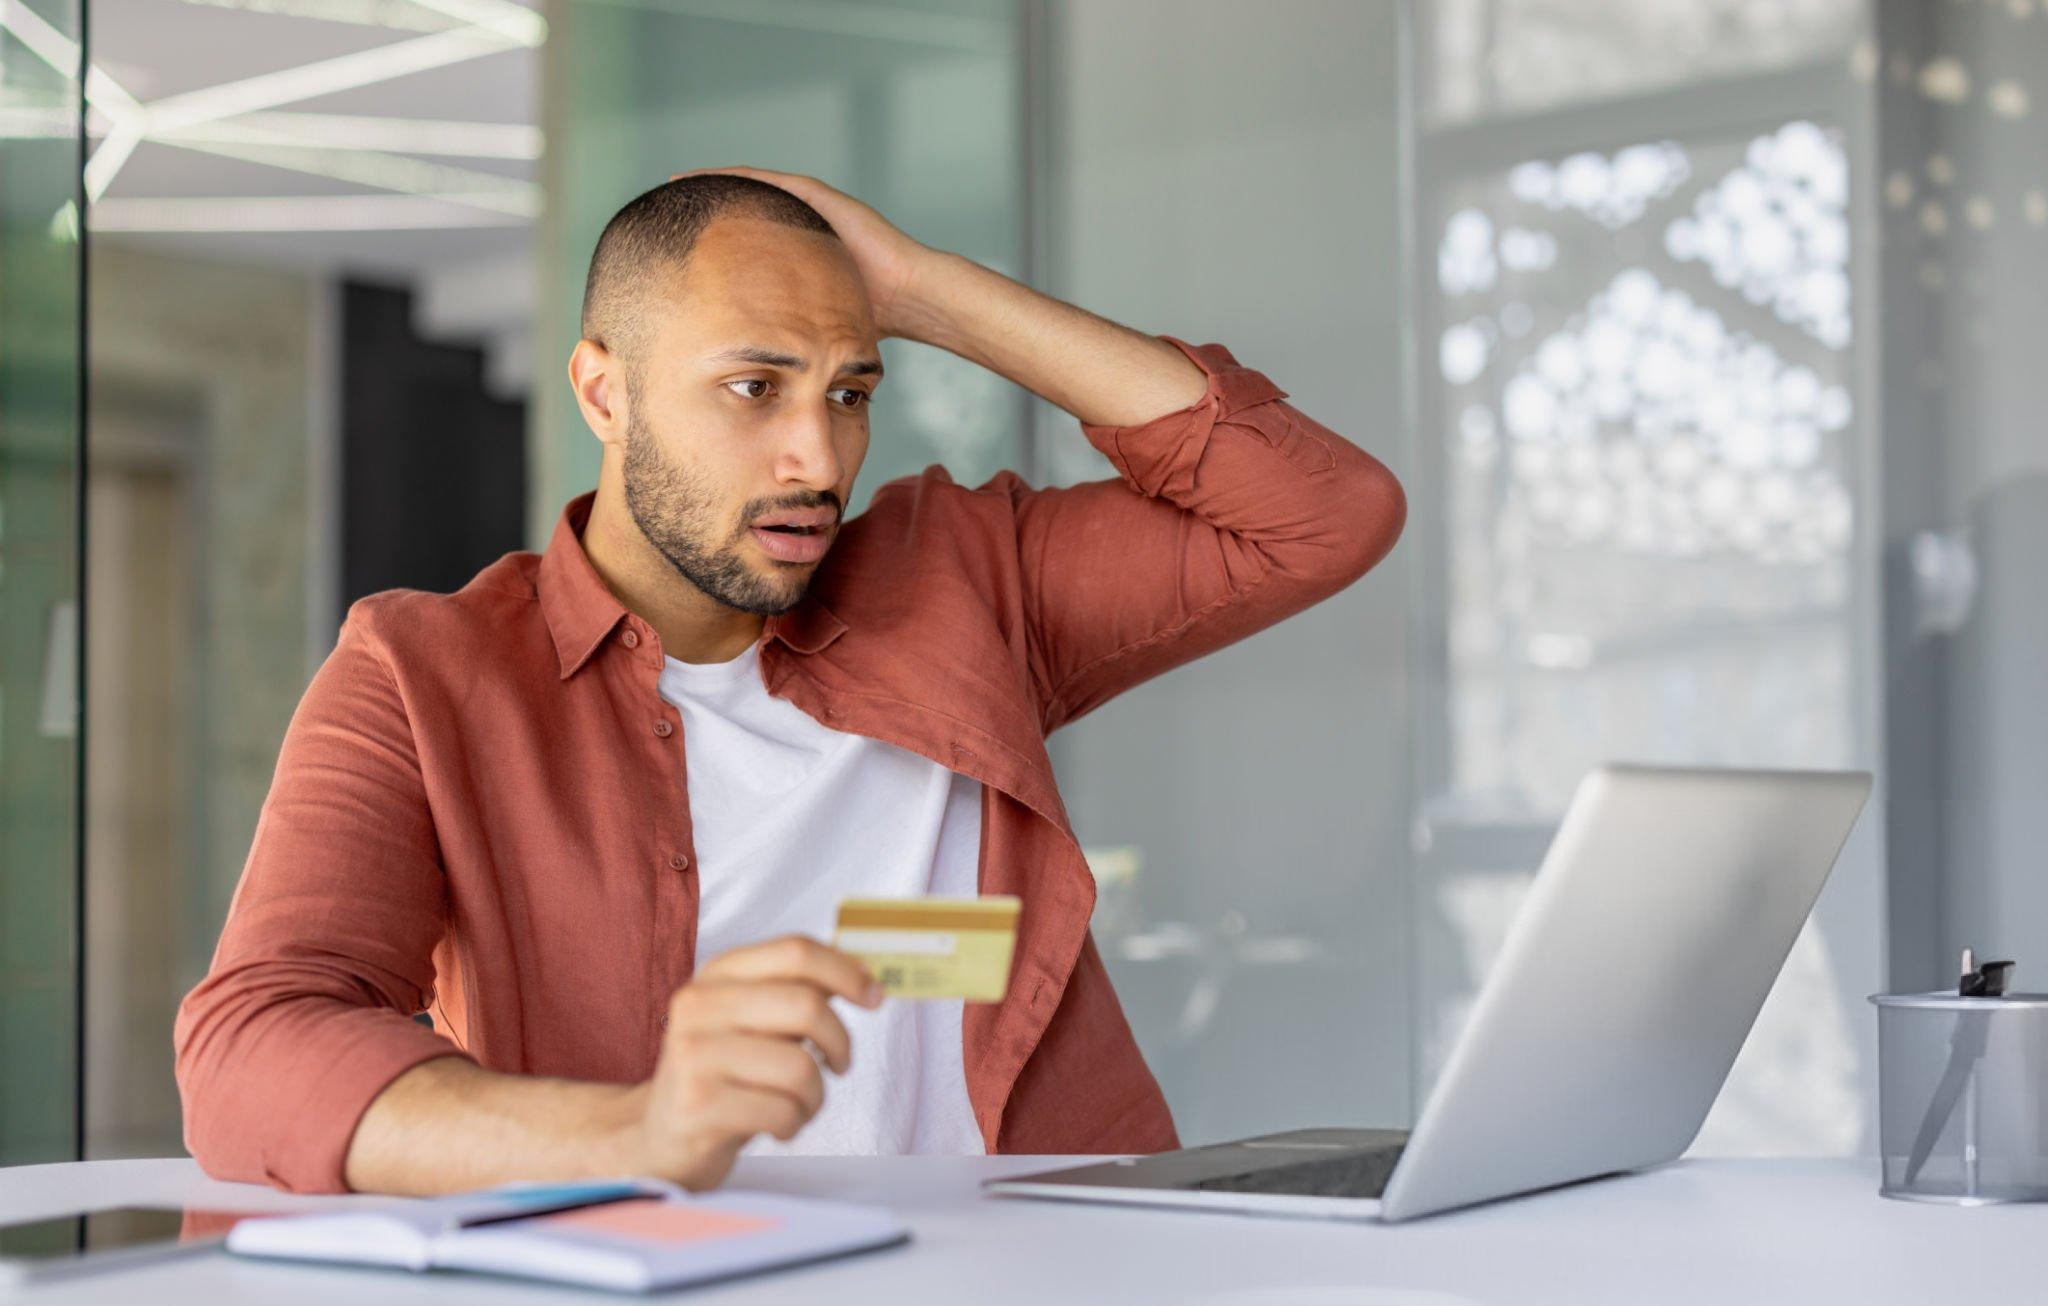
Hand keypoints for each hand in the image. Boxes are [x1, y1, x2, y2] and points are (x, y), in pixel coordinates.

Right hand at [624, 935, 881, 1188]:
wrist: (659, 1138)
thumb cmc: (724, 1076)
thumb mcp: (753, 1023)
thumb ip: (797, 994)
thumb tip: (865, 974)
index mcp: (718, 974)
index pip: (796, 952)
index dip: (846, 972)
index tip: (875, 996)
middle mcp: (699, 1005)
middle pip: (806, 1005)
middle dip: (840, 1041)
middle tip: (840, 1064)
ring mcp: (694, 1055)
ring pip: (800, 1066)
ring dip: (816, 1095)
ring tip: (799, 1104)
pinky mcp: (697, 1105)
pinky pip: (781, 1111)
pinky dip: (794, 1124)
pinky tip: (777, 1125)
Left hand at [667, 165, 934, 337]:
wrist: (910, 297)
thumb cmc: (873, 321)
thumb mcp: (812, 330)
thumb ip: (785, 339)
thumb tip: (756, 380)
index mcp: (794, 260)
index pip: (741, 248)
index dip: (710, 248)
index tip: (675, 253)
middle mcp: (796, 230)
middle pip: (740, 214)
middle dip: (705, 213)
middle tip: (665, 213)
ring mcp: (806, 209)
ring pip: (748, 191)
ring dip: (710, 186)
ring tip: (674, 185)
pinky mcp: (814, 196)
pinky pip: (763, 181)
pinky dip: (731, 177)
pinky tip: (700, 178)